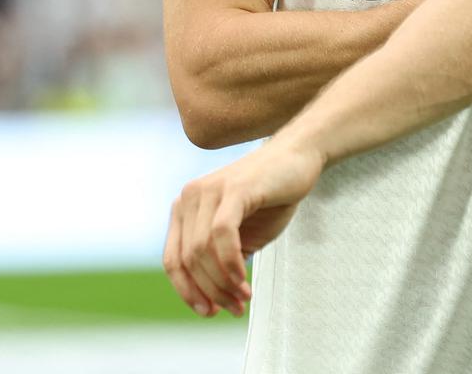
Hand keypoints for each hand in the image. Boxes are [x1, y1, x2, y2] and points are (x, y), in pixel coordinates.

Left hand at [162, 138, 323, 317]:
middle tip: (235, 308)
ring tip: (243, 296)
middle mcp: (189, 197)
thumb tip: (209, 300)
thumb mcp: (239, 236)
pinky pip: (222, 235)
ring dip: (222, 282)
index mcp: (184, 209)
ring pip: (201, 250)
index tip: (209, 312)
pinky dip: (230, 263)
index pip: (173, 261)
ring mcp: (209, 190)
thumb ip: (218, 260)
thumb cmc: (270, 199)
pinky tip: (244, 278)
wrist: (298, 159)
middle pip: (187, 260)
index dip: (188, 292)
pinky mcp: (233, 188)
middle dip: (210, 291)